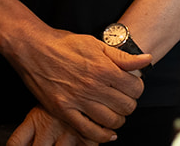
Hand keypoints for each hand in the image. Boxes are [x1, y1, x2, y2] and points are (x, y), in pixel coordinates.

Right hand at [2, 27, 148, 140]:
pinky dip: (102, 136)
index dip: (137, 88)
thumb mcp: (95, 43)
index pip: (135, 88)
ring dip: (117, 120)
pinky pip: (88, 131)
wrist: (32, 48)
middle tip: (122, 100)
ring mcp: (77, 100)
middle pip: (126, 106)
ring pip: (111, 121)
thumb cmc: (63, 43)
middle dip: (129, 104)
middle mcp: (92, 86)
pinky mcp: (63, 110)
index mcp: (102, 68)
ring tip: (114, 113)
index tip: (131, 87)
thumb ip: (121, 56)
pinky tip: (106, 132)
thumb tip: (146, 59)